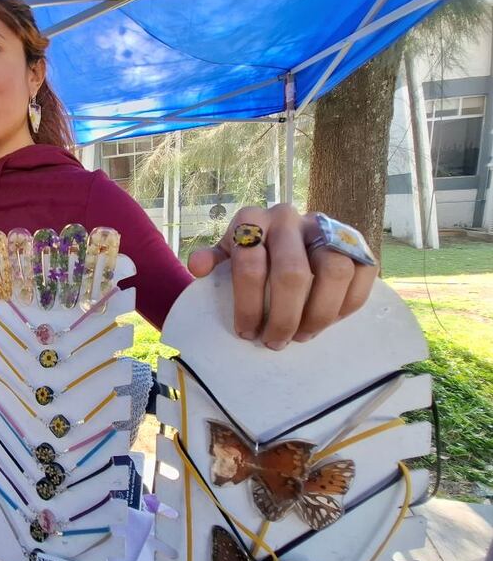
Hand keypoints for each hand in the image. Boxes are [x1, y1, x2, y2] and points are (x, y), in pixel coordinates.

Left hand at [187, 204, 377, 349]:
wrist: (283, 236)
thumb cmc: (251, 253)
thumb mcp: (226, 254)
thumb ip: (213, 261)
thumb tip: (197, 267)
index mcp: (252, 219)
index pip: (250, 265)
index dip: (248, 305)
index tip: (246, 332)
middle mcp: (289, 217)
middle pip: (293, 274)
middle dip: (284, 318)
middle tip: (275, 343)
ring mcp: (325, 226)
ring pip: (334, 272)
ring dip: (319, 314)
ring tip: (303, 335)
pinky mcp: (356, 240)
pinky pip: (362, 273)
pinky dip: (347, 304)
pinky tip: (328, 321)